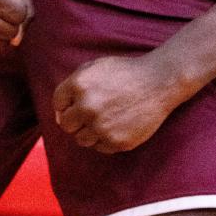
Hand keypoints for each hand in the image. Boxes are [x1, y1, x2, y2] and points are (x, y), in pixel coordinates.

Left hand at [53, 53, 174, 152]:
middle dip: (76, 119)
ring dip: (89, 131)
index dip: (66, 104)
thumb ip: (72, 85)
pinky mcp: (116, 142)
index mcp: (79, 84)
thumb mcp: (95, 67)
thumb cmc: (125, 73)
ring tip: (105, 118)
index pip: (58, 104)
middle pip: (66, 125)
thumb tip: (59, 114)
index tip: (78, 103)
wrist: (157, 83)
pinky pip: (99, 147)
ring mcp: (102, 126)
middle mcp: (87, 106)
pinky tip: (116, 125)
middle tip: (92, 113)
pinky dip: (104, 139)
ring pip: (81, 139)